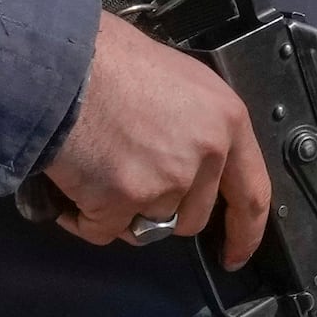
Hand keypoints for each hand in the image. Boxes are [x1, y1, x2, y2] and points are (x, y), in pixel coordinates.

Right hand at [36, 12, 271, 266]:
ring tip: (96, 174)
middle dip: (161, 211)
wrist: (63, 64)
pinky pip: (103, 230)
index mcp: (228, 121)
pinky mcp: (124, 200)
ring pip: (147, 227)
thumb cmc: (112, 60)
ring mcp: (166, 181)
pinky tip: (72, 189)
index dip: (245, 232)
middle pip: (191, 217)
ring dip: (122, 213)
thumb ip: (195, 125)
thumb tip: (187, 156)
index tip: (234, 255)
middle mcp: (206, 154)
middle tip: (128, 181)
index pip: (253, 193)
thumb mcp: (179, 80)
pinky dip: (84, 218)